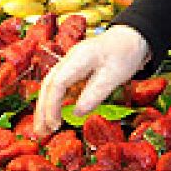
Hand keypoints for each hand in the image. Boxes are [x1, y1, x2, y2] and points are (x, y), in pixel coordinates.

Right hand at [34, 24, 150, 134]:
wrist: (131, 38)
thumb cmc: (124, 54)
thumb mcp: (114, 76)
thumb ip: (95, 94)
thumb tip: (77, 114)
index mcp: (79, 58)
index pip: (57, 83)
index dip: (52, 106)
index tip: (55, 125)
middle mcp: (69, 59)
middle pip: (48, 85)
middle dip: (41, 110)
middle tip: (39, 132)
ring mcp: (69, 63)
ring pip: (50, 86)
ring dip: (44, 107)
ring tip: (42, 128)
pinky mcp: (72, 69)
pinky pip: (57, 86)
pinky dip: (53, 102)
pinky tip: (52, 116)